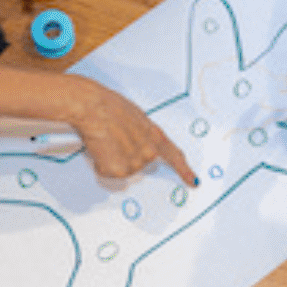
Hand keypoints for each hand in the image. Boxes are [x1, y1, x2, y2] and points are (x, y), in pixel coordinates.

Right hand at [69, 79, 197, 186]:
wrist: (93, 107)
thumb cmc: (109, 106)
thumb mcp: (136, 117)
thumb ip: (142, 133)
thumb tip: (136, 140)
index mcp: (155, 135)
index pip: (174, 156)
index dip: (184, 170)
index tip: (193, 181)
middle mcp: (148, 152)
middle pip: (141, 164)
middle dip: (128, 155)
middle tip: (115, 139)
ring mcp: (135, 163)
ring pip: (124, 169)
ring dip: (113, 159)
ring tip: (106, 140)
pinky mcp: (119, 170)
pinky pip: (109, 172)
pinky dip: (101, 164)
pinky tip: (100, 148)